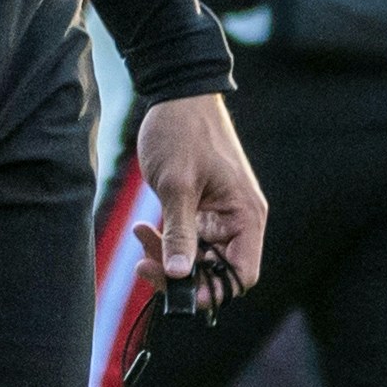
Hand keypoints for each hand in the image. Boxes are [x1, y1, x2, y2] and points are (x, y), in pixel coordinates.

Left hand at [133, 94, 268, 311]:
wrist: (176, 95)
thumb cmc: (184, 132)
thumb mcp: (178, 186)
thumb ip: (180, 233)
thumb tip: (180, 274)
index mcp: (245, 216)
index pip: (241, 274)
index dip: (213, 291)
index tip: (179, 291)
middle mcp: (237, 221)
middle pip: (215, 272)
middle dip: (180, 273)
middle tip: (146, 265)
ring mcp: (218, 216)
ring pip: (196, 258)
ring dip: (167, 256)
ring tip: (141, 237)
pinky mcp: (199, 210)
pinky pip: (185, 239)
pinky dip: (164, 240)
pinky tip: (143, 229)